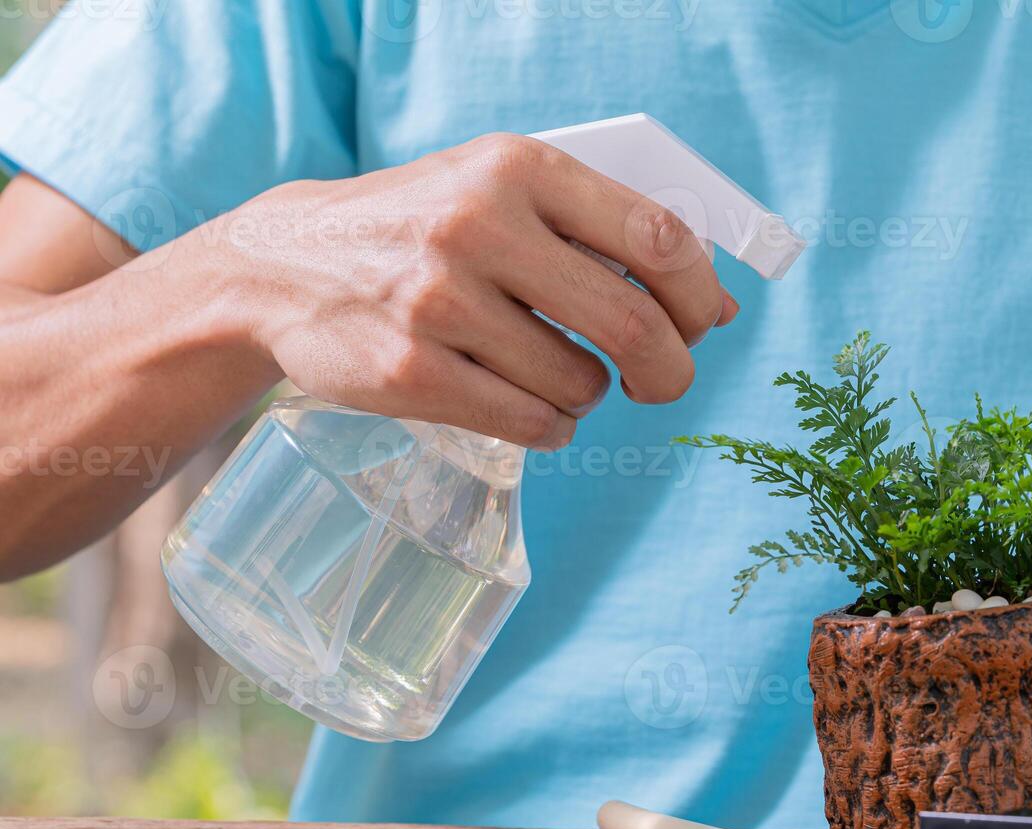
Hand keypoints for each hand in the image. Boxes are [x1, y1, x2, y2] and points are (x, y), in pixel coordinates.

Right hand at [219, 133, 735, 449]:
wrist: (286, 264)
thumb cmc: (424, 229)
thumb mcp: (504, 195)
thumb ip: (604, 237)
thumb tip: (715, 309)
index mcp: (518, 169)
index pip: (658, 237)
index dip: (698, 295)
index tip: (698, 324)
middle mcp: (479, 227)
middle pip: (632, 324)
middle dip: (668, 370)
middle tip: (660, 382)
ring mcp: (439, 302)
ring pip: (580, 383)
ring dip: (588, 394)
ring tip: (553, 374)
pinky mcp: (411, 372)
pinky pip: (531, 423)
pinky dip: (552, 427)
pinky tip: (530, 406)